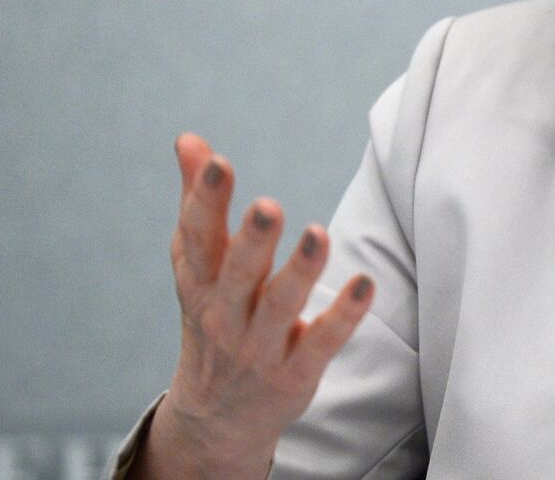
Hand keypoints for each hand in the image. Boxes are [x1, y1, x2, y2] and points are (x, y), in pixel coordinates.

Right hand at [145, 133, 375, 475]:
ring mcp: (259, 346)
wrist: (217, 415)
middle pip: (238, 274)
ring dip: (301, 272)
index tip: (218, 161)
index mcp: (201, 281)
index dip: (205, 201)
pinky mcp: (294, 372)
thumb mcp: (198, 265)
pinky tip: (365, 283)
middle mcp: (225, 314)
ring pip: (280, 307)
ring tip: (319, 233)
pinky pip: (321, 342)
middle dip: (253, 240)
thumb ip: (198, 201)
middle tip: (269, 206)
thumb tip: (189, 140)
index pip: (199, 238)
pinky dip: (343, 316)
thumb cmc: (215, 316)